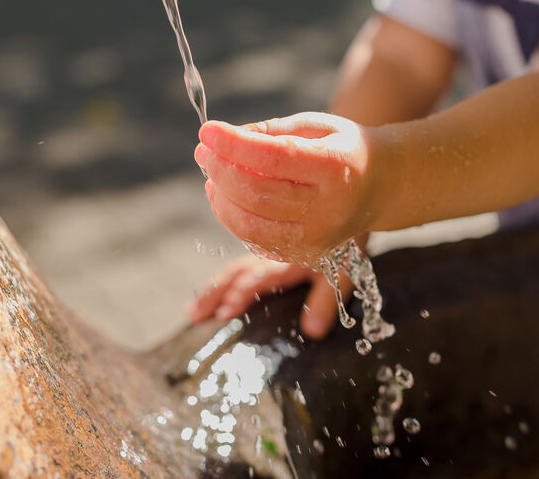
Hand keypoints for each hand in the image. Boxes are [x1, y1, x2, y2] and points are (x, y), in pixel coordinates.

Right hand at [186, 254, 353, 338]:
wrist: (346, 207)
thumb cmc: (346, 243)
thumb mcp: (342, 273)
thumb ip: (325, 301)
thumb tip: (312, 331)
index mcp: (288, 260)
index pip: (261, 275)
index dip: (244, 292)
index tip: (227, 310)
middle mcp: (272, 255)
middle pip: (237, 273)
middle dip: (216, 294)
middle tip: (196, 315)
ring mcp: (265, 253)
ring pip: (233, 270)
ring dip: (212, 289)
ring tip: (192, 311)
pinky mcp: (264, 251)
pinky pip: (238, 265)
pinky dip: (222, 280)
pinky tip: (210, 293)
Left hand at [194, 112, 390, 264]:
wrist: (382, 187)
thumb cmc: (344, 149)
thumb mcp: (316, 126)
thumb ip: (272, 131)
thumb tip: (225, 139)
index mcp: (335, 167)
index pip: (273, 158)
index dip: (233, 145)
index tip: (207, 131)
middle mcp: (328, 208)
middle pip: (257, 194)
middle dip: (220, 170)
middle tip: (204, 151)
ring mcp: (317, 236)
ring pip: (250, 225)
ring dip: (220, 198)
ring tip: (213, 174)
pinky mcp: (307, 254)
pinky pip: (257, 241)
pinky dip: (233, 218)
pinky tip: (227, 197)